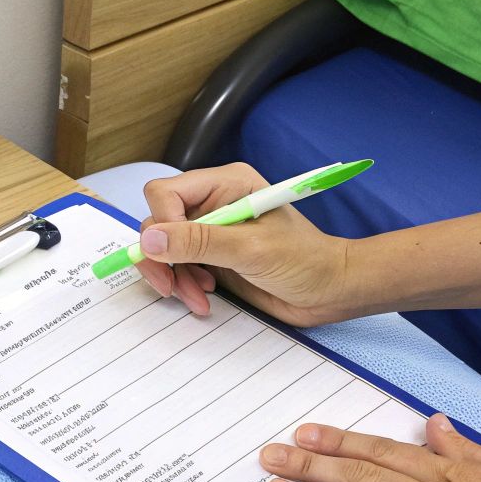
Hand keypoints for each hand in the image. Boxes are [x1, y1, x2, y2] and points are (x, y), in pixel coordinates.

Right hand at [136, 163, 353, 324]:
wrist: (330, 291)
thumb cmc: (305, 262)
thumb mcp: (250, 250)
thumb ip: (199, 243)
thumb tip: (150, 240)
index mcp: (226, 184)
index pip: (166, 193)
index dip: (162, 224)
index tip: (172, 255)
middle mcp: (213, 202)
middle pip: (159, 221)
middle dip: (163, 257)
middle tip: (173, 286)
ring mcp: (211, 230)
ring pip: (164, 248)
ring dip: (173, 276)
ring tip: (198, 297)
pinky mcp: (212, 255)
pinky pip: (178, 266)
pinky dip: (183, 284)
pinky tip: (204, 297)